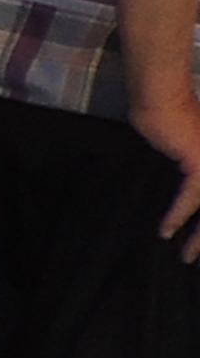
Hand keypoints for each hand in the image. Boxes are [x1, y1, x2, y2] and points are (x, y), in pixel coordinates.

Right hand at [135, 77, 199, 255]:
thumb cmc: (167, 117)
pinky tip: (165, 230)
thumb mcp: (182, 147)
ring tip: (187, 256)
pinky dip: (178, 214)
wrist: (161, 99)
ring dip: (199, 236)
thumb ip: (188, 166)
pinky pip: (192, 196)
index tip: (197, 244)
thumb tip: (186, 190)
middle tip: (195, 258)